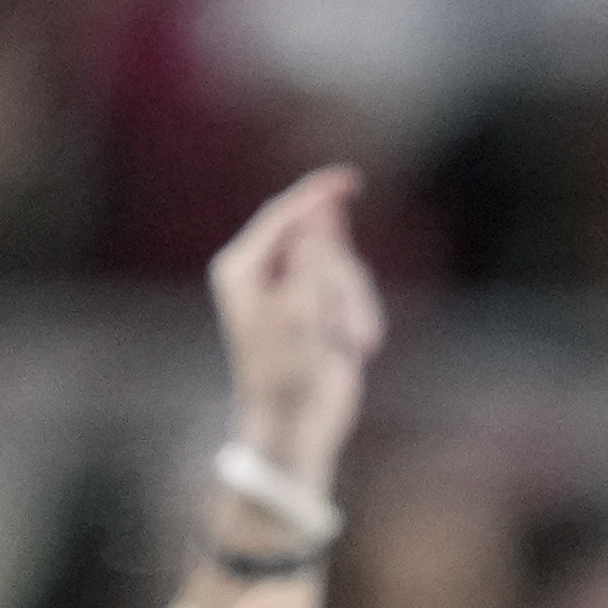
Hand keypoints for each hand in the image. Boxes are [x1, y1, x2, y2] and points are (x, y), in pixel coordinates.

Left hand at [210, 166, 382, 506]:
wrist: (295, 427)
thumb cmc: (284, 374)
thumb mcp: (298, 312)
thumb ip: (313, 258)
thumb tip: (325, 213)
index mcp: (243, 268)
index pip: (284, 216)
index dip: (317, 196)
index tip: (350, 180)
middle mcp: (269, 274)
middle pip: (324, 246)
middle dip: (342, 283)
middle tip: (341, 327)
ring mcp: (300, 294)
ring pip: (348, 272)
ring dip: (356, 308)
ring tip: (347, 344)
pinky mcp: (326, 313)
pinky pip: (360, 295)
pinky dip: (363, 321)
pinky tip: (351, 349)